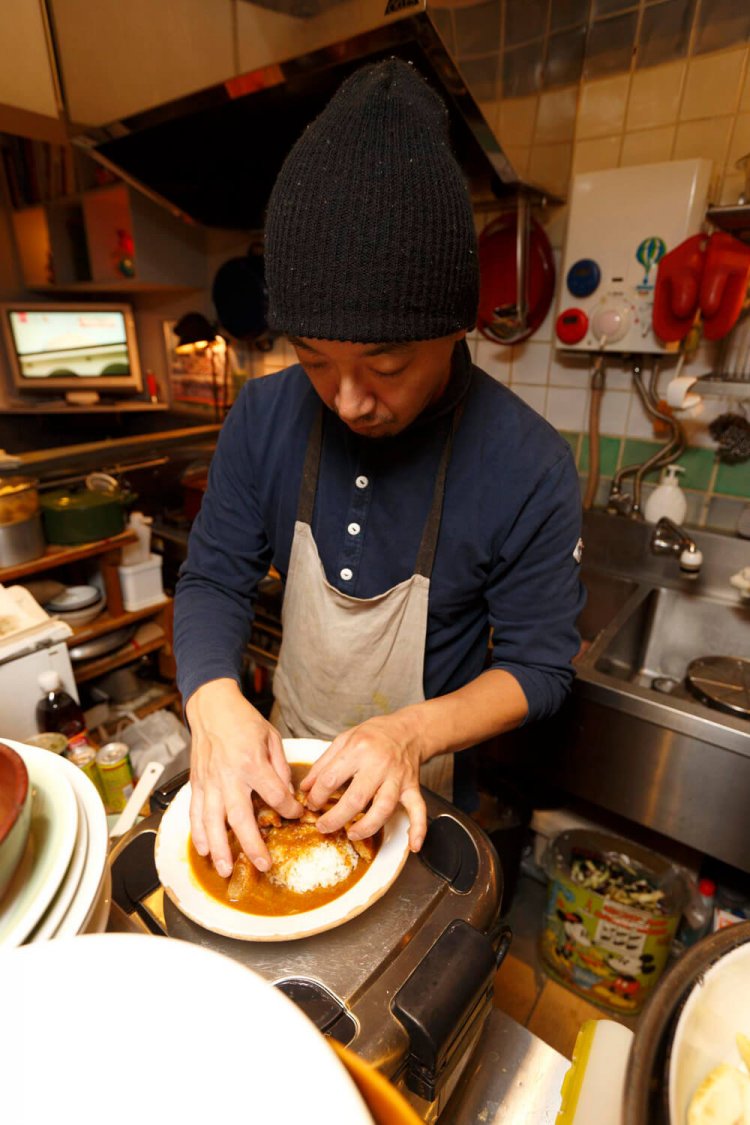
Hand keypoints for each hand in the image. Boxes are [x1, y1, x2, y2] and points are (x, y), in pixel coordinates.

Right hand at [186, 679, 301, 876]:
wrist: (213, 708)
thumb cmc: (244, 721)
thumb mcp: (272, 739)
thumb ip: (280, 769)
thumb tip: (286, 795)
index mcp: (252, 763)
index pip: (275, 795)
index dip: (289, 809)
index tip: (296, 815)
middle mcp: (229, 776)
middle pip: (241, 817)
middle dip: (252, 844)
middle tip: (263, 865)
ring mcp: (210, 781)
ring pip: (213, 821)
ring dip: (220, 848)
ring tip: (226, 869)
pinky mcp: (197, 783)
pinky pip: (195, 812)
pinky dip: (198, 833)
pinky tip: (204, 850)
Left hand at [299, 712, 428, 851]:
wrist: (407, 729)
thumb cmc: (373, 734)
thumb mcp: (344, 739)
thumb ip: (323, 764)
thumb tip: (305, 787)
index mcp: (358, 749)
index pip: (331, 778)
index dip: (316, 795)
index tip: (311, 803)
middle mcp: (379, 764)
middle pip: (356, 798)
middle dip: (335, 817)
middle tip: (322, 826)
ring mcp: (397, 778)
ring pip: (383, 807)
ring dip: (367, 826)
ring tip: (351, 834)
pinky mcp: (412, 787)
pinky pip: (418, 809)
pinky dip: (419, 829)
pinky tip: (413, 846)